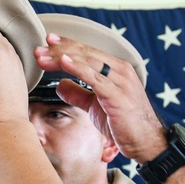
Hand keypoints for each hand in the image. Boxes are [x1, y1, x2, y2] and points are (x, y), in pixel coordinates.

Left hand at [34, 33, 165, 161]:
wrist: (145, 142)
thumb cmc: (123, 123)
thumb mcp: (95, 105)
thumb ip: (78, 94)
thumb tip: (60, 85)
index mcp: (116, 70)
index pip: (88, 52)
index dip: (67, 46)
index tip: (48, 41)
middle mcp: (119, 70)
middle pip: (85, 53)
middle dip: (59, 50)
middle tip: (38, 49)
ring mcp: (120, 81)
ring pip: (87, 61)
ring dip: (62, 57)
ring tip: (43, 56)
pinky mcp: (117, 94)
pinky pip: (94, 77)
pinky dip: (77, 68)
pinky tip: (63, 62)